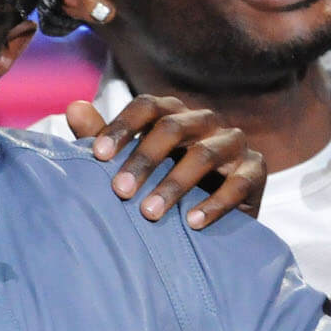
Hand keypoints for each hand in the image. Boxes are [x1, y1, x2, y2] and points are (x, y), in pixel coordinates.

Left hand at [66, 95, 266, 227]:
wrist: (217, 218)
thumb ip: (105, 139)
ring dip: (174, 185)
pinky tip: (192, 223)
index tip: (98, 157)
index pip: (148, 107)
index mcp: (175, 115)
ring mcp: (233, 143)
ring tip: (150, 214)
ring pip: (204, 155)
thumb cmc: (167, 186)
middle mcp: (206, 121)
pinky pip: (238, 183)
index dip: (122, 128)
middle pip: (174, 128)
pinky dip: (214, 204)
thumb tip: (74, 108)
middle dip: (144, 160)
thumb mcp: (135, 165)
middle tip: (120, 192)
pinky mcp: (256, 169)